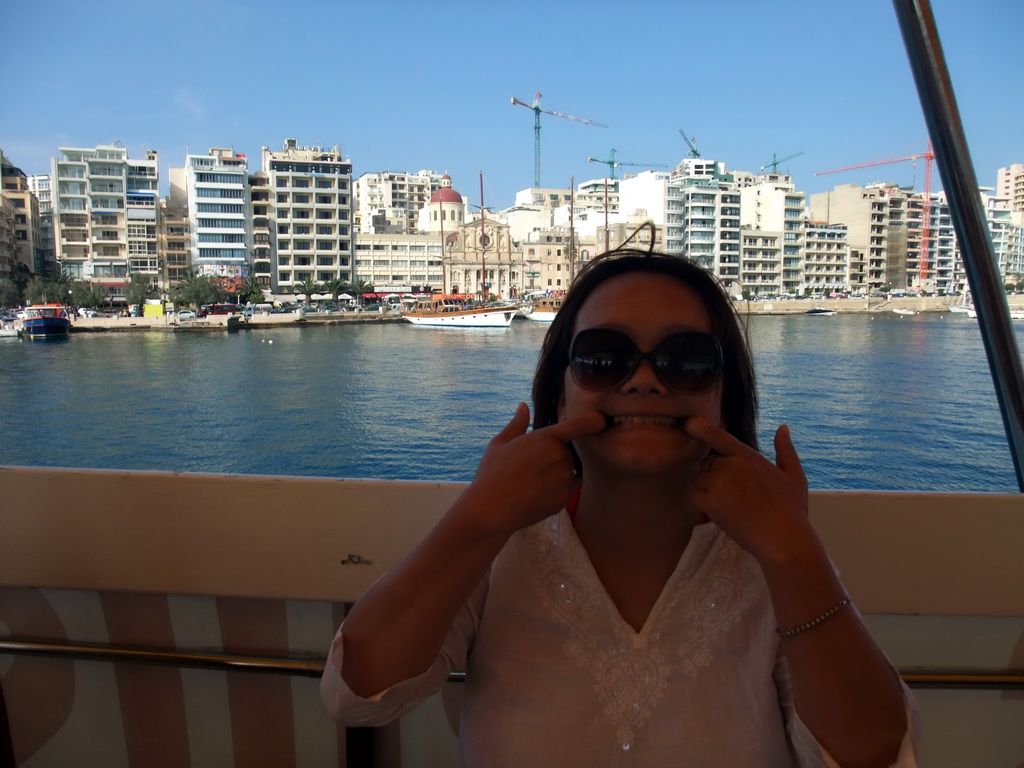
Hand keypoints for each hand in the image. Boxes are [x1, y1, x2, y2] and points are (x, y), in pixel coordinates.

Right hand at [458, 403, 605, 536]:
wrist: (492, 509)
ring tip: (532, 481)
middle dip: (556, 456)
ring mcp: (564, 478)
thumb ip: (517, 424)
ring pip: (568, 471)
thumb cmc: (492, 473)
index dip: (593, 421)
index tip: (602, 420)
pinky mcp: (565, 498)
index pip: (579, 426)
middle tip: (532, 466)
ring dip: (557, 473)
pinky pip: (566, 488)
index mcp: (546, 438)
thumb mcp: (500, 443)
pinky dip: (555, 490)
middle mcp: (560, 456)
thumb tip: (523, 406)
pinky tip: (535, 494)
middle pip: (568, 452)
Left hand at [684, 417, 811, 563]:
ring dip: (707, 488)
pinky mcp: (710, 502)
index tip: (687, 422)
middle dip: (715, 473)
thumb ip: (785, 450)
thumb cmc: (791, 509)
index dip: (700, 427)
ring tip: (729, 503)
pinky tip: (719, 511)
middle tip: (733, 492)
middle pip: (708, 462)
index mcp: (748, 456)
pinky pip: (694, 495)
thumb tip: (783, 428)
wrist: (783, 538)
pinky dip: (702, 502)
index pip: (719, 436)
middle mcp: (730, 465)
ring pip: (699, 479)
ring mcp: (718, 483)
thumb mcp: (794, 476)